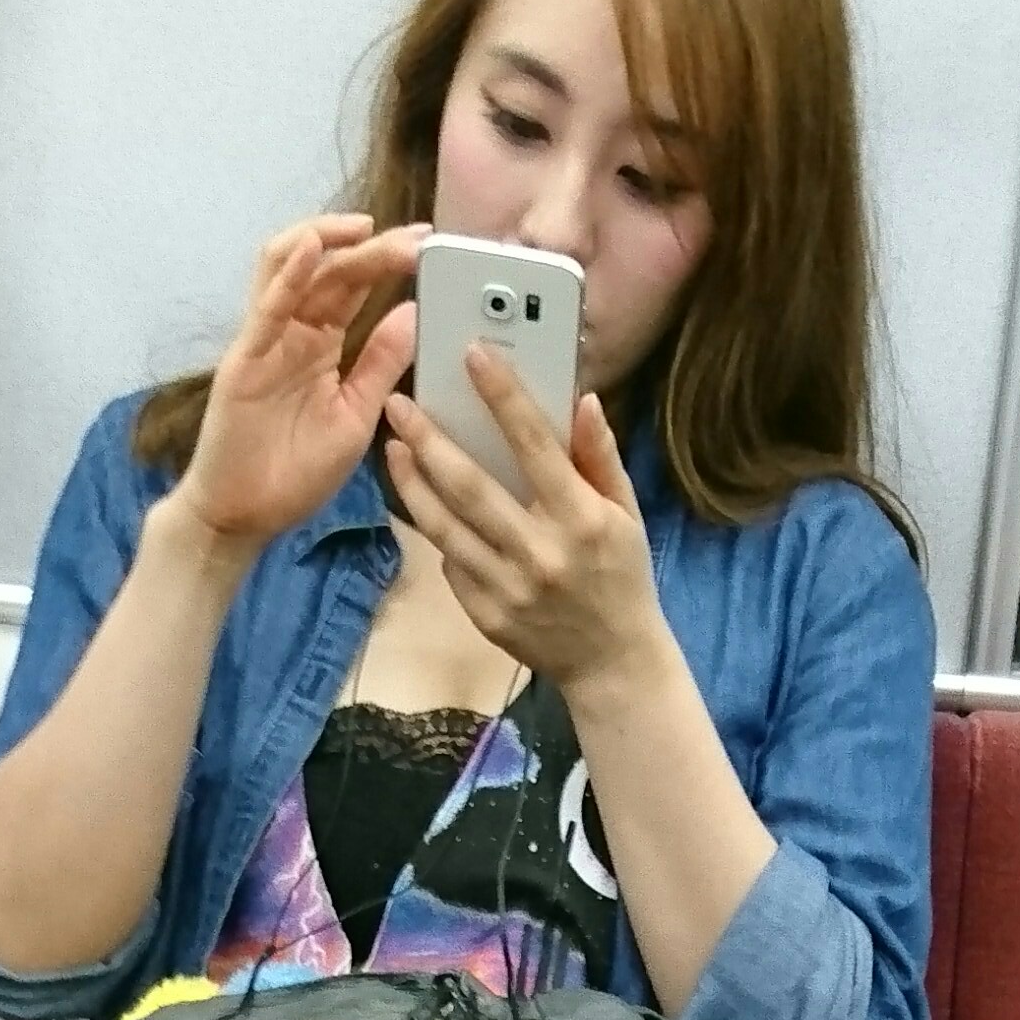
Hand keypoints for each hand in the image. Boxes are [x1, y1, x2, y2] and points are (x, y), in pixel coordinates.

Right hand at [181, 213, 429, 556]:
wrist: (243, 516)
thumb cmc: (294, 472)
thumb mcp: (357, 415)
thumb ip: (382, 364)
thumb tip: (413, 312)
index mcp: (322, 344)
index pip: (355, 287)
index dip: (388, 260)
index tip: (428, 244)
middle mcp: (293, 332)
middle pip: (331, 270)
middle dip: (373, 248)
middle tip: (415, 237)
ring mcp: (266, 341)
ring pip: (288, 268)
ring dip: (324, 238)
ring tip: (363, 226)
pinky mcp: (244, 359)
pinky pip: (267, 308)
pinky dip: (289, 274)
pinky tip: (313, 249)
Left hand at [380, 355, 664, 693]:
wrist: (613, 663)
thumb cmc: (621, 577)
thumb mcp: (626, 514)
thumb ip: (600, 457)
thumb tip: (582, 400)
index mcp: (580, 518)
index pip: (535, 443)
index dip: (502, 395)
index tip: (473, 355)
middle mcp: (540, 551)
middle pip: (470, 486)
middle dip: (429, 439)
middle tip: (398, 404)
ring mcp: (507, 587)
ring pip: (444, 526)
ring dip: (412, 484)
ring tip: (393, 447)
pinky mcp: (485, 614)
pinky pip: (451, 563)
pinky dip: (437, 532)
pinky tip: (425, 506)